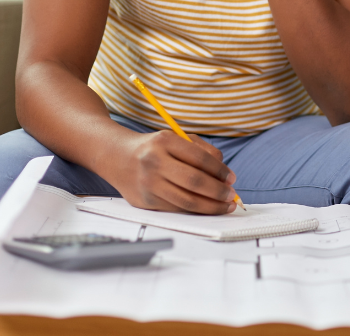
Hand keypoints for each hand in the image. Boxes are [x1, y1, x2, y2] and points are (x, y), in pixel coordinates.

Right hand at [107, 131, 236, 213]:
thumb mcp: (177, 138)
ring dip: (210, 206)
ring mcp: (148, 183)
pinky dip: (195, 211)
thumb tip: (225, 175)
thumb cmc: (154, 148)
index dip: (220, 171)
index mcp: (164, 141)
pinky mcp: (144, 201)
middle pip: (194, 182)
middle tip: (231, 196)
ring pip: (186, 201)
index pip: (200, 158)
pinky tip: (206, 208)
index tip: (232, 178)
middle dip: (218, 192)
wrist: (117, 157)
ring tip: (224, 206)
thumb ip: (203, 151)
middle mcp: (154, 162)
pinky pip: (176, 209)